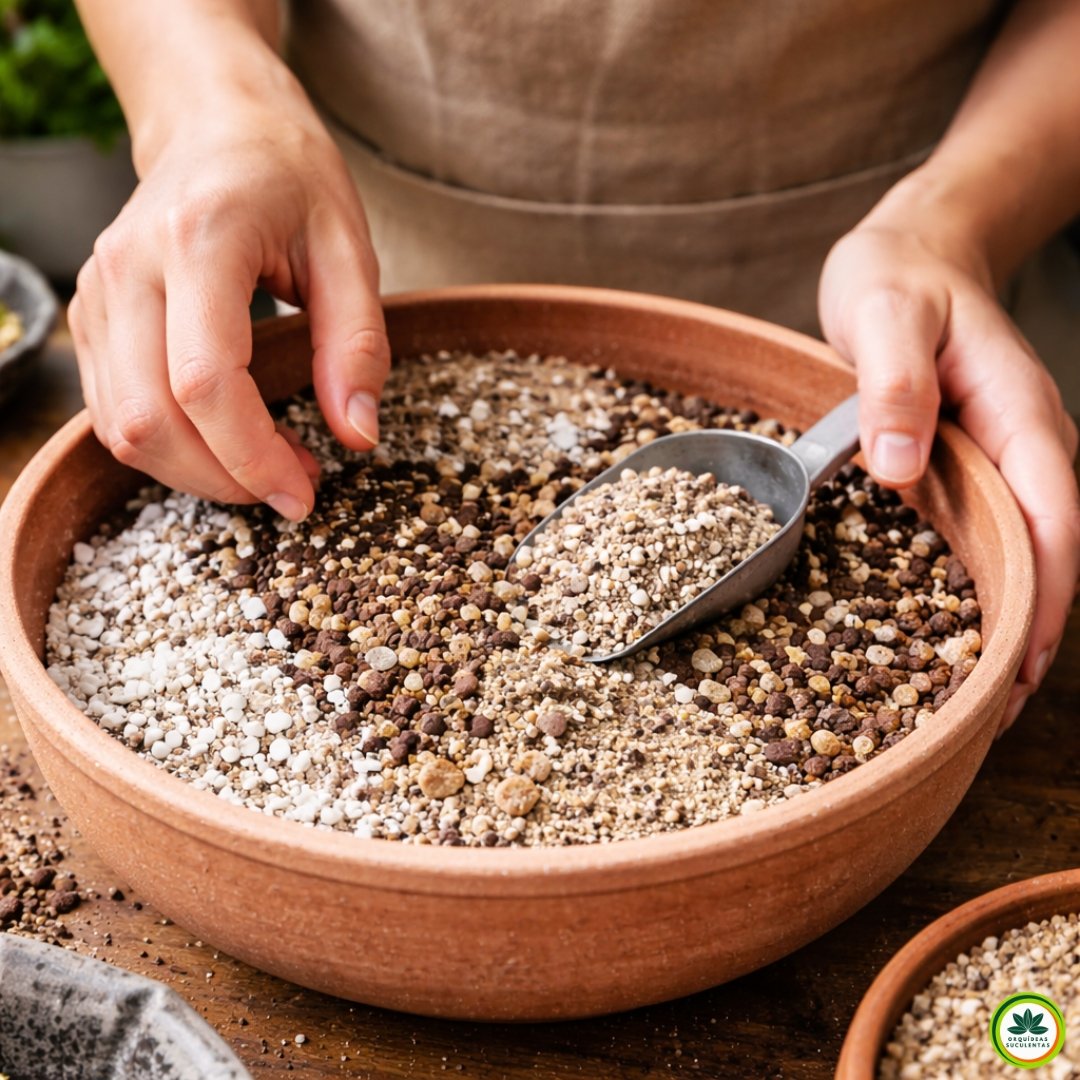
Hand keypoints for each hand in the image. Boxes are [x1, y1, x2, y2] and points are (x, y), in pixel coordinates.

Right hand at [69, 92, 387, 520]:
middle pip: (151, 418)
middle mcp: (128, 268)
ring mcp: (97, 293)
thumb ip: (358, 344)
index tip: (304, 491)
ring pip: (123, 428)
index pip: (204, 381)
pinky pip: (112, 413)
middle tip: (293, 487)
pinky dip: (169, 450)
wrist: (217, 125)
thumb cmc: (289, 178)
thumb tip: (358, 436)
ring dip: (196, 474)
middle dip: (226, 480)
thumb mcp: (350, 249)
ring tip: (267, 465)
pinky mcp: (90, 317)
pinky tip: (224, 444)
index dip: (252, 455)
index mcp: (199, 240)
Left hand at [820, 199, 1079, 731]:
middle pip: (1047, 552)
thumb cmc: (899, 277)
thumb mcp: (887, 315)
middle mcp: (1021, 445)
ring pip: (1019, 550)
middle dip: (1030, 633)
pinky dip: (975, 582)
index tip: (1023, 669)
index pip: (1052, 519)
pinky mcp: (966, 463)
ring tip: (972, 694)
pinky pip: (983, 532)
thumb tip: (896, 464)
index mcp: (1018, 414)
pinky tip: (943, 622)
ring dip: (1006, 618)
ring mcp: (997, 457)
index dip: (1045, 596)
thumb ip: (892, 385)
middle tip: (993, 716)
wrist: (912, 250)